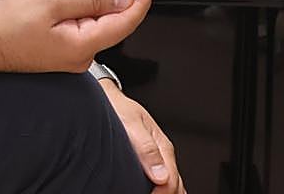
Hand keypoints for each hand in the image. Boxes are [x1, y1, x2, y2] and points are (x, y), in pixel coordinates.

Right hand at [0, 0, 152, 75]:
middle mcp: (80, 56)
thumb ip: (89, 0)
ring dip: (97, 2)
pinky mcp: (60, 50)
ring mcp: (70, 54)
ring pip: (96, 24)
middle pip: (112, 24)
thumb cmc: (7, 25)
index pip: (126, 23)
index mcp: (83, 46)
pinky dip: (82, 10)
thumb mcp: (52, 1)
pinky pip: (81, 27)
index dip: (140, 1)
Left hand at [98, 78, 184, 193]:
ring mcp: (157, 159)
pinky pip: (160, 182)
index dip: (161, 193)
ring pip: (170, 185)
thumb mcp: (131, 123)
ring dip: (163, 192)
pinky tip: (148, 191)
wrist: (109, 99)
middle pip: (174, 185)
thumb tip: (161, 175)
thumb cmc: (118, 108)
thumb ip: (146, 147)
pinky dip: (159, 190)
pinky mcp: (148, 162)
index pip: (171, 180)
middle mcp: (163, 154)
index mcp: (163, 146)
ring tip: (149, 193)